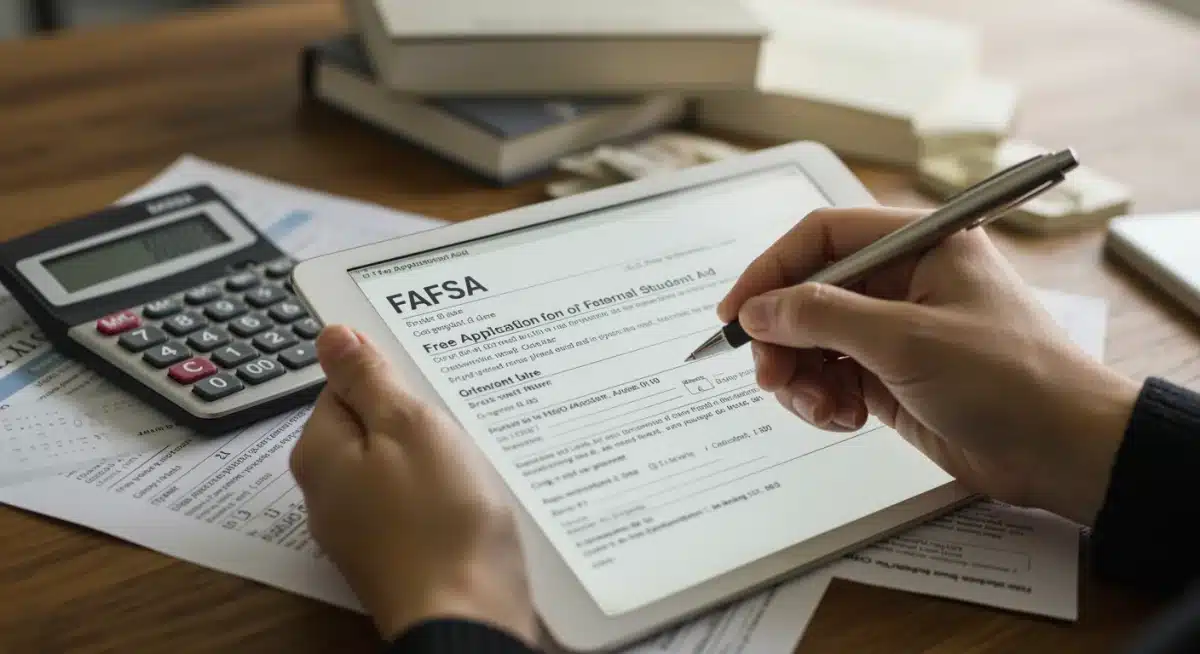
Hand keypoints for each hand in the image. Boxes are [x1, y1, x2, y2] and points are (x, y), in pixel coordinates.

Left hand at [289, 326, 535, 643]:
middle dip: (416, 419)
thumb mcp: (409, 426)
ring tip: (472, 461)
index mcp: (321, 454)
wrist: (467, 616)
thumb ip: (368, 379)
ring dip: (435, 457)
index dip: (392, 378)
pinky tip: (471, 499)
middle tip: (458, 422)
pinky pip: (414, 504)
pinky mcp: (396, 555)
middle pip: (371, 428)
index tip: (431, 386)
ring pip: (397, 467)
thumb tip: (332, 336)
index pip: (344, 386)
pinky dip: (441, 495)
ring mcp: (361, 530)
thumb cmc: (440, 521)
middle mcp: (329, 494)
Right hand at [718, 207, 1139, 525]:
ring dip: (802, 376)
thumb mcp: (907, 340)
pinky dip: (825, 400)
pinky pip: (833, 376)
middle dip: (783, 337)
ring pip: (814, 340)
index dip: (771, 271)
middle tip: (771, 377)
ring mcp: (895, 329)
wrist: (1063, 451)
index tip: (737, 314)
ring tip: (822, 409)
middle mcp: (902, 280)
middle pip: (809, 292)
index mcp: (918, 244)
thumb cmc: (1010, 380)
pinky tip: (847, 420)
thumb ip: (823, 316)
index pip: (822, 236)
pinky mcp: (892, 374)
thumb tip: (759, 310)